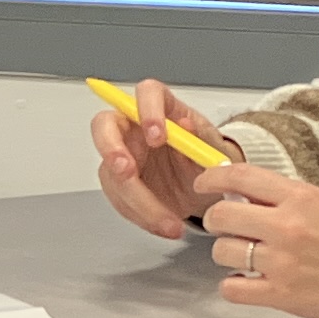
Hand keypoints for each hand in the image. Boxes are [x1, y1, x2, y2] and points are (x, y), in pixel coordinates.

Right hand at [92, 79, 224, 240]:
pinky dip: (140, 215)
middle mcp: (135, 126)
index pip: (147, 93)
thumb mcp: (213, 148)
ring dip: (136, 200)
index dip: (147, 111)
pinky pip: (120, 200)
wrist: (206, 188)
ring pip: (112, 173)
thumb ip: (200, 137)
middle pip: (105, 125)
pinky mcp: (119, 182)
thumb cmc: (205, 157)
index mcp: (162, 107)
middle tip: (127, 172)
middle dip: (111, 150)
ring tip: (168, 221)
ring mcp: (123, 154)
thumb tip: (186, 125)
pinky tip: (162, 223)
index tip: (157, 136)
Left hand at [194, 164, 318, 317]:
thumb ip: (286, 198)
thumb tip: (248, 196)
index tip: (204, 183)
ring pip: (221, 252)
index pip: (238, 176)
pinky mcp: (282, 296)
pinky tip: (250, 282)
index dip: (211, 178)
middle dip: (217, 220)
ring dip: (228, 253)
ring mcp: (282, 263)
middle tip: (227, 226)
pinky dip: (235, 285)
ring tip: (247, 256)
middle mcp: (287, 227)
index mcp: (300, 197)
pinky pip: (232, 288)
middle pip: (220, 216)